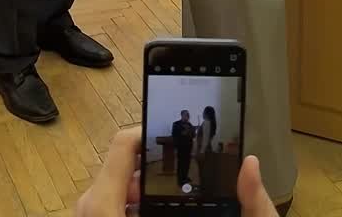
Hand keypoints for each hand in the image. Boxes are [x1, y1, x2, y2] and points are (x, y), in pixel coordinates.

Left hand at [75, 128, 276, 216]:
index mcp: (103, 205)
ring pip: (117, 196)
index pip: (124, 144)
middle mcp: (90, 210)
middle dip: (157, 171)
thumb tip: (251, 168)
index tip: (183, 140)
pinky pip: (113, 214)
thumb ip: (233, 209)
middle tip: (191, 177)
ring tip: (183, 200)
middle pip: (123, 171)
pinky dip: (135, 213)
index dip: (153, 133)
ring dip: (147, 196)